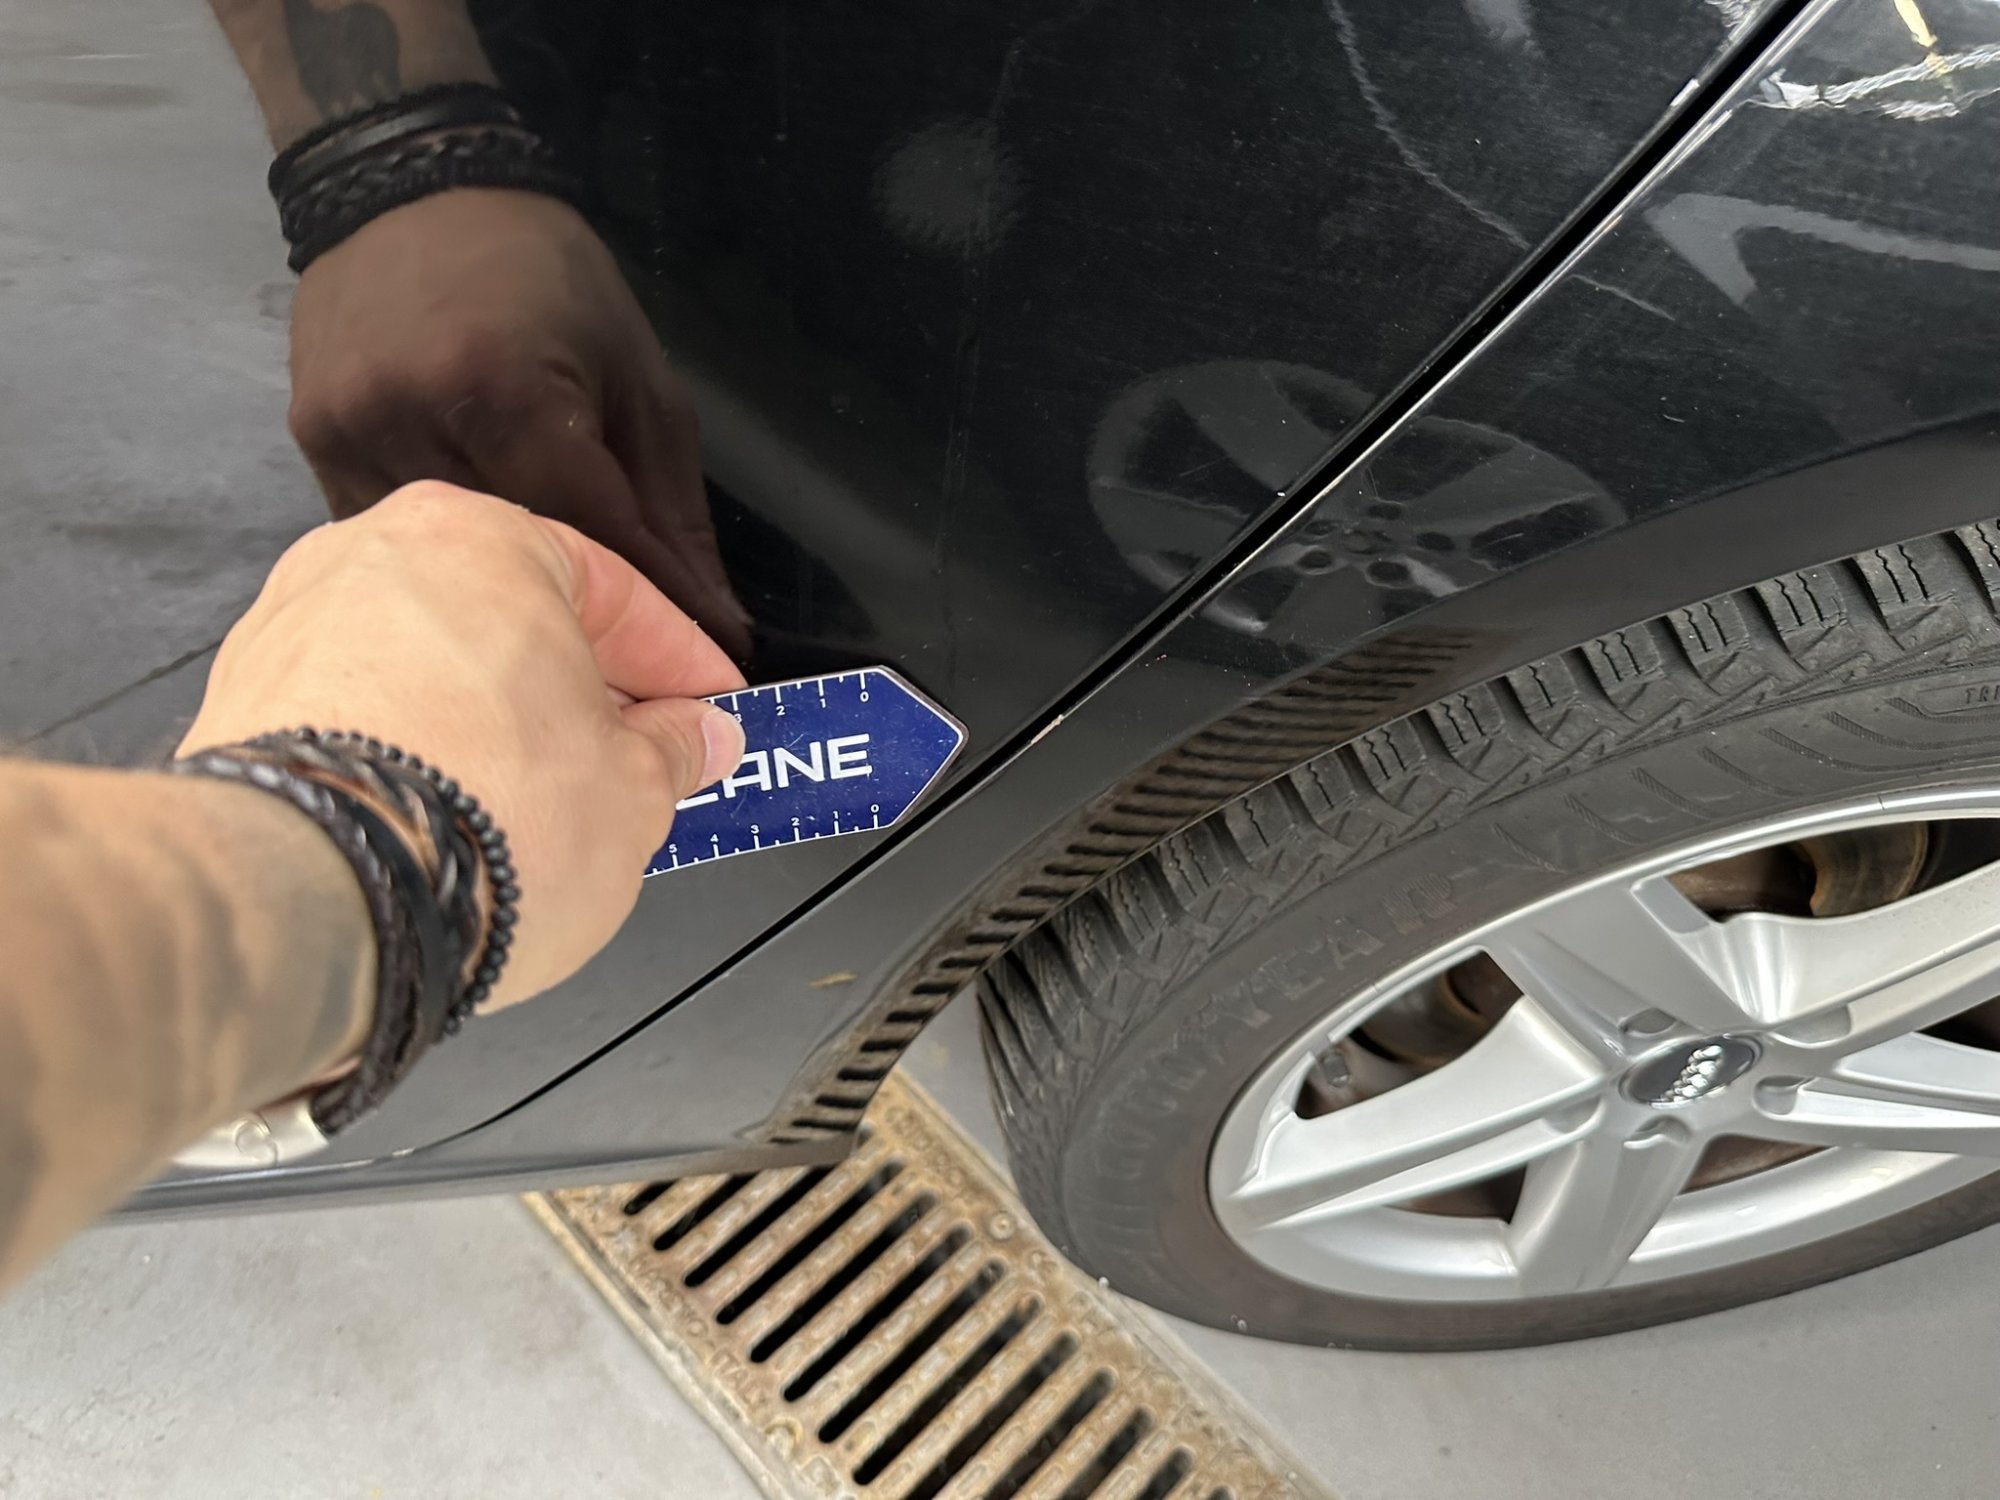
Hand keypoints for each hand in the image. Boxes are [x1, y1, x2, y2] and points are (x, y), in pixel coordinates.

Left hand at [181, 481, 746, 1006]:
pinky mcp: (243, 709)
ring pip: (433, 670)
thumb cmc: (472, 820)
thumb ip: (673, 752)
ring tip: (547, 809)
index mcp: (481, 539)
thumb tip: (693, 741)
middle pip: (513, 624)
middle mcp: (373, 559)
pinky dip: (417, 760)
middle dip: (582, 696)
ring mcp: (294, 630)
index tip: (707, 709)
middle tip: (641, 762)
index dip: (679, 664)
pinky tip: (459, 824)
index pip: (614, 592)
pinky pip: (364, 719)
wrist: (325, 900)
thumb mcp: (634, 792)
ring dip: (497, 729)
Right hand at [286, 188, 753, 660]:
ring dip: (503, 589)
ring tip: (556, 619)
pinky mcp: (311, 441)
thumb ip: (671, 505)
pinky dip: (439, 558)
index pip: (594, 535)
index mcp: (506, 388)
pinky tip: (473, 564)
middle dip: (585, 612)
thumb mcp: (637, 374)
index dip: (656, 605)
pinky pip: (389, 534)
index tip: (709, 665)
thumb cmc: (545, 275)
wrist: (410, 188)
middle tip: (643, 665)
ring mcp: (351, 431)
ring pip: (446, 560)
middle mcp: (415, 414)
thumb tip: (712, 616)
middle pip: (515, 559)